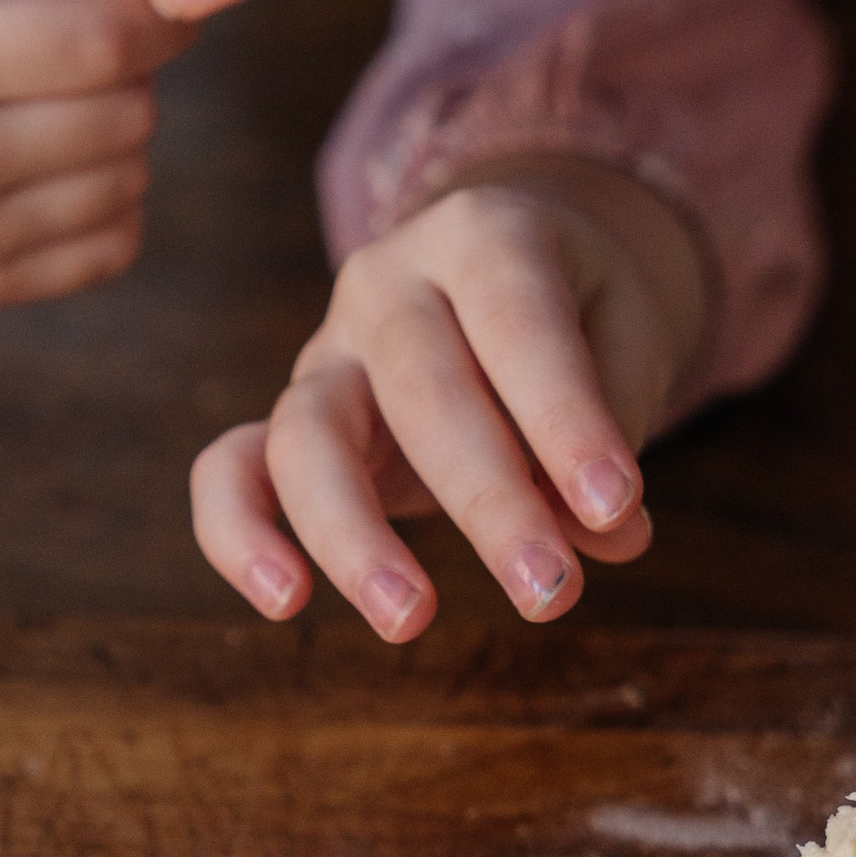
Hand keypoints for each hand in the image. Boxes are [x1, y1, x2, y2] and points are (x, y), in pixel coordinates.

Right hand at [191, 161, 708, 636]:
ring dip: (354, 537)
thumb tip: (609, 539)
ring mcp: (327, 348)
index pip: (518, 327)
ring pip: (309, 435)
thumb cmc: (580, 308)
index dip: (565, 421)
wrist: (514, 265)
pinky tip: (283, 603)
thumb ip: (612, 423)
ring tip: (411, 620)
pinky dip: (239, 532)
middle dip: (488, 501)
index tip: (616, 509)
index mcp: (482, 236)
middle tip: (549, 593)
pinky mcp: (292, 414)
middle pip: (422, 389)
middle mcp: (387, 283)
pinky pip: (233, 466)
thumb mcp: (623, 333)